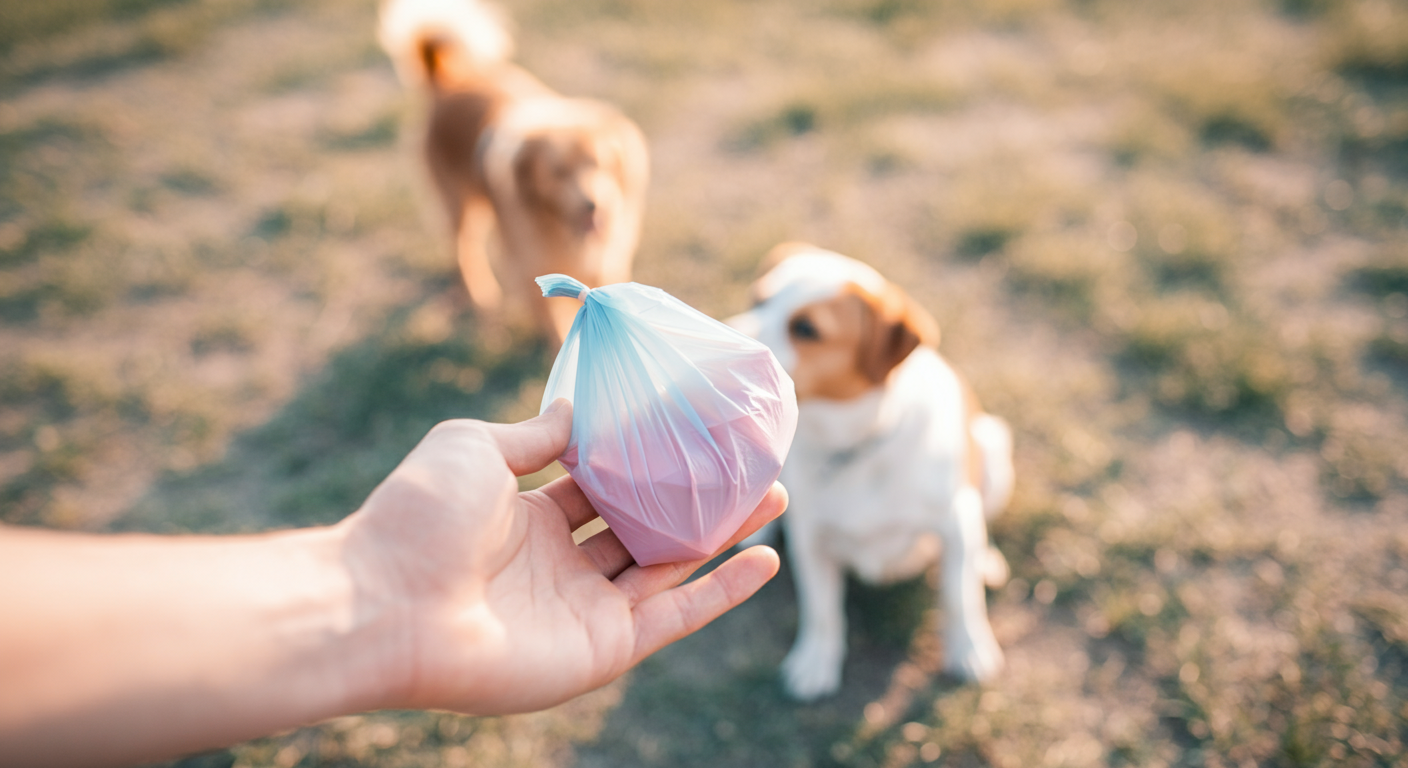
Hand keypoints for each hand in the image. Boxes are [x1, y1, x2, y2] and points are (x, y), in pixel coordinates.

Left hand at [342, 399, 786, 714]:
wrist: (385, 603)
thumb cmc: (420, 517)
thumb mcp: (477, 448)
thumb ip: (535, 435)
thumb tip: (575, 406)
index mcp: (529, 518)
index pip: (603, 486)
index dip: (647, 460)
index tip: (690, 430)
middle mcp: (562, 565)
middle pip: (647, 525)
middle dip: (699, 496)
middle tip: (748, 462)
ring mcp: (584, 609)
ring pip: (671, 567)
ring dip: (724, 534)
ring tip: (775, 495)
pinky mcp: (601, 649)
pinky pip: (674, 618)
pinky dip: (722, 592)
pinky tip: (766, 561)